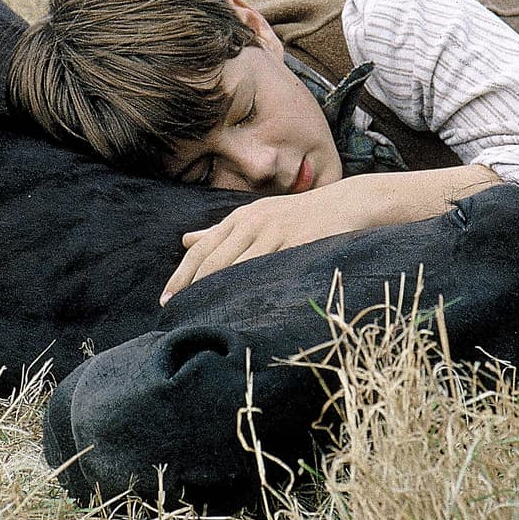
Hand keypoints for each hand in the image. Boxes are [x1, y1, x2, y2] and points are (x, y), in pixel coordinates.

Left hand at [159, 164, 499, 303]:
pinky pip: (266, 267)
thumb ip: (222, 231)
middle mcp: (253, 222)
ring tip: (195, 315)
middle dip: (188, 286)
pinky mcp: (295, 242)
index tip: (165, 300)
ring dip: (211, 290)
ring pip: (233, 265)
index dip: (182, 276)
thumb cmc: (305, 216)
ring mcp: (274, 231)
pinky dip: (247, 286)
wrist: (353, 204)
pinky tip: (236, 304)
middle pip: (210, 258)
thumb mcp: (260, 218)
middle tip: (170, 313)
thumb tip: (186, 239)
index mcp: (242, 218)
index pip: (202, 250)